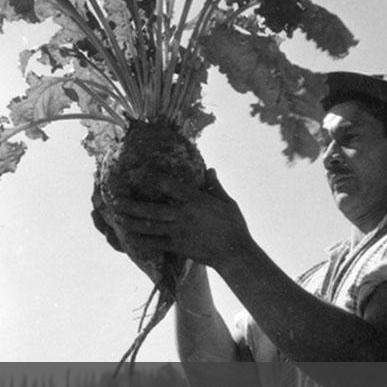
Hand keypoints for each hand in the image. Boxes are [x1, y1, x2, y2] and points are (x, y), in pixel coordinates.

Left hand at [112, 169, 253, 269]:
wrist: (235, 253)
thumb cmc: (233, 224)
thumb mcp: (227, 201)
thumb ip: (215, 185)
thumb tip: (209, 169)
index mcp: (195, 200)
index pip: (168, 185)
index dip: (152, 178)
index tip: (138, 173)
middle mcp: (183, 214)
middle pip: (151, 209)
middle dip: (131, 205)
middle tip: (116, 200)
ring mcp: (179, 232)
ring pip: (149, 226)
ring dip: (132, 222)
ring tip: (118, 217)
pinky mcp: (178, 247)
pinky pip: (156, 243)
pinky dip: (142, 241)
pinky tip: (131, 238)